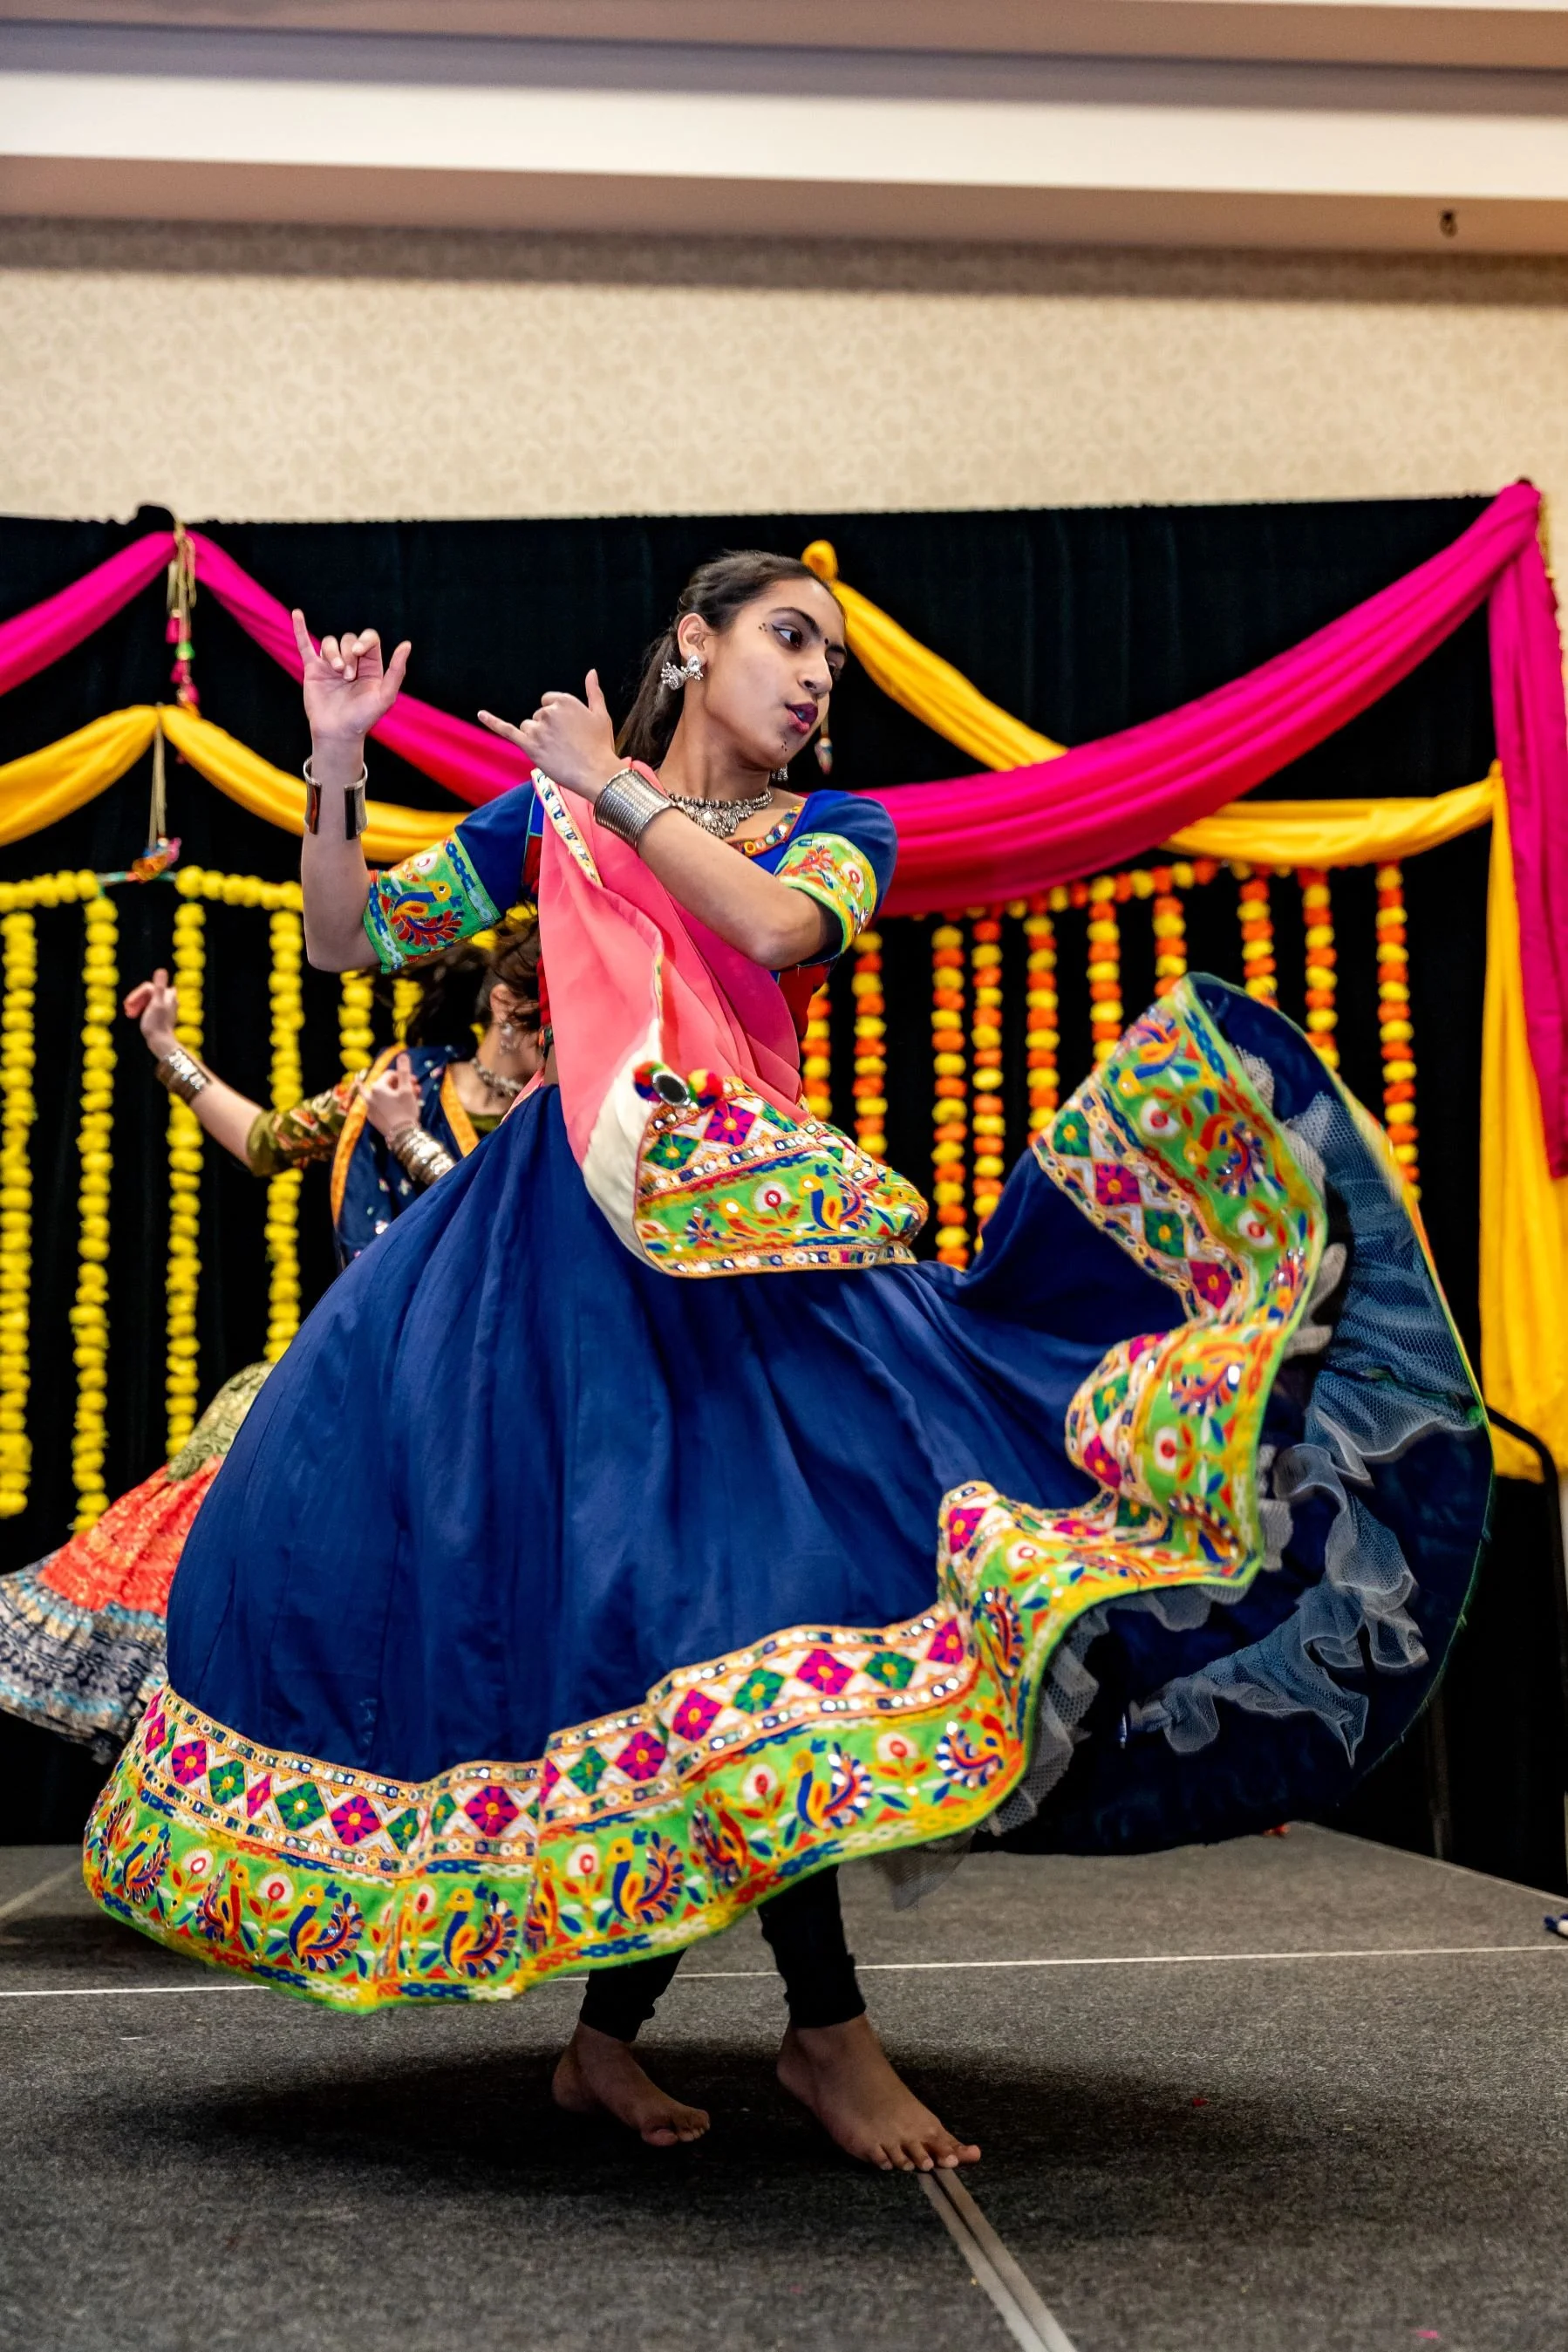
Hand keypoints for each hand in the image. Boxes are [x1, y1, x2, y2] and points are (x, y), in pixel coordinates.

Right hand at [123, 969, 178, 1059]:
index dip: (137, 994)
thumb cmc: (157, 1023)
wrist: (160, 1042)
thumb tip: (161, 970)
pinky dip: (140, 1010)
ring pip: (147, 1000)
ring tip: (128, 1013)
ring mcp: (165, 1008)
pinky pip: (148, 1008)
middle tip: (127, 1009)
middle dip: (136, 1000)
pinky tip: (132, 1015)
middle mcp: (169, 1000)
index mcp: (169, 995)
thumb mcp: (156, 1003)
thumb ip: (159, 987)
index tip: (129, 1003)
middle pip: (147, 993)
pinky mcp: (160, 1015)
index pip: (148, 987)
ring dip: (136, 1005)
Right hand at [292, 609, 410, 750]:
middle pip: (348, 639)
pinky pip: (305, 645)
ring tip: (336, 671)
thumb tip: (406, 644)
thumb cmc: (363, 718)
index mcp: (371, 666)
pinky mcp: (313, 669)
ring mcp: (331, 664)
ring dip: (332, 653)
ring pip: (329, 642)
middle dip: (347, 654)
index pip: (369, 639)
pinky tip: (297, 613)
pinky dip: (300, 629)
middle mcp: (352, 662)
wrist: (338, 732)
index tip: (358, 653)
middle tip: (347, 676)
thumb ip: (396, 671)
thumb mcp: (385, 696)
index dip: (363, 641)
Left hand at [358, 1053, 420, 1141]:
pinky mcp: (373, 1119)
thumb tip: (402, 1054)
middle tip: (415, 1090)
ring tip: (407, 1098)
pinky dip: (385, 1104)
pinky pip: (378, 1106)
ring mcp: (369, 1109)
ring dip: (394, 1094)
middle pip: (386, 1085)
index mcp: (377, 1087)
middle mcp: (369, 1096)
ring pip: (382, 1096)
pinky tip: (388, 1105)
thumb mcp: (407, 1089)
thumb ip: (404, 1071)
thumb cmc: (405, 1111)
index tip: (415, 1082)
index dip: (404, 1076)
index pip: (391, 1075)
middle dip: (401, 1085)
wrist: (403, 1136)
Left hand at [478, 670, 618, 800]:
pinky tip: (481, 714)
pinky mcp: (529, 746)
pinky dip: (492, 722)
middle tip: (566, 745)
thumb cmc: (601, 745)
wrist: (597, 773)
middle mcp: (548, 711)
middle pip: (538, 716)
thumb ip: (593, 692)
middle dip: (548, 729)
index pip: (549, 702)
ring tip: (556, 752)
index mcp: (565, 701)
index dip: (557, 717)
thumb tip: (591, 672)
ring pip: (528, 728)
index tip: (568, 730)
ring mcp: (537, 729)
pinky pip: (506, 730)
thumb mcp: (601, 715)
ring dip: (537, 738)